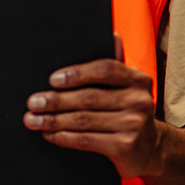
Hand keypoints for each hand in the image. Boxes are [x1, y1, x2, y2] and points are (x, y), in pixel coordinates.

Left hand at [23, 33, 163, 178]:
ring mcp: (134, 125)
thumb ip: (115, 64)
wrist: (152, 148)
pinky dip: (64, 137)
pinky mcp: (125, 147)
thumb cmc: (128, 111)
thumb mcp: (126, 86)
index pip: (104, 70)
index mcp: (137, 79)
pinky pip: (87, 140)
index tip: (52, 80)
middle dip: (55, 100)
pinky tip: (50, 134)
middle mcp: (139, 100)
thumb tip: (112, 36)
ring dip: (53, 120)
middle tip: (32, 102)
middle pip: (88, 98)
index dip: (77, 74)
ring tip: (32, 120)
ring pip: (83, 120)